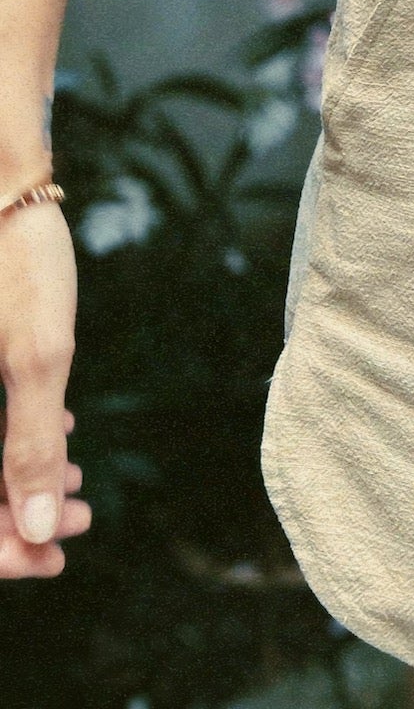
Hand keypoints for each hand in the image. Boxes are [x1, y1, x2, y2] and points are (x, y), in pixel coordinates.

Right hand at [1, 199, 90, 575]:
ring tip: (75, 485)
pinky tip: (59, 430)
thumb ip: (29, 445)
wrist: (2, 183)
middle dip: (15, 513)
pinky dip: (11, 435)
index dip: (1, 548)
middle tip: (78, 518)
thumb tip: (29, 531)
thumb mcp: (35, 355)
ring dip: (18, 476)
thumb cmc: (14, 260)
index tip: (54, 557)